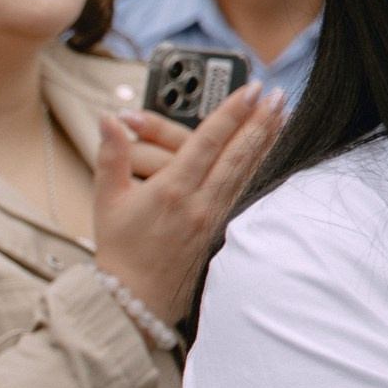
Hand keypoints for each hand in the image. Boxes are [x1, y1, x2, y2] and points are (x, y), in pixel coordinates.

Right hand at [92, 80, 283, 322]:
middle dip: (258, 120)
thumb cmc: (120, 251)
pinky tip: (269, 152)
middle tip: (275, 93)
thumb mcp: (106, 200)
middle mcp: (198, 202)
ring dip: (266, 140)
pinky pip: (246, 190)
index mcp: (170, 190)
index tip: (250, 90)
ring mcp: (214, 217)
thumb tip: (108, 120)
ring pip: (246, 170)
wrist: (136, 297)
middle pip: (236, 152)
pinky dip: (260, 166)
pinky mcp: (221, 229)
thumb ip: (110, 155)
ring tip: (281, 114)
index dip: (231, 113)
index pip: (207, 141)